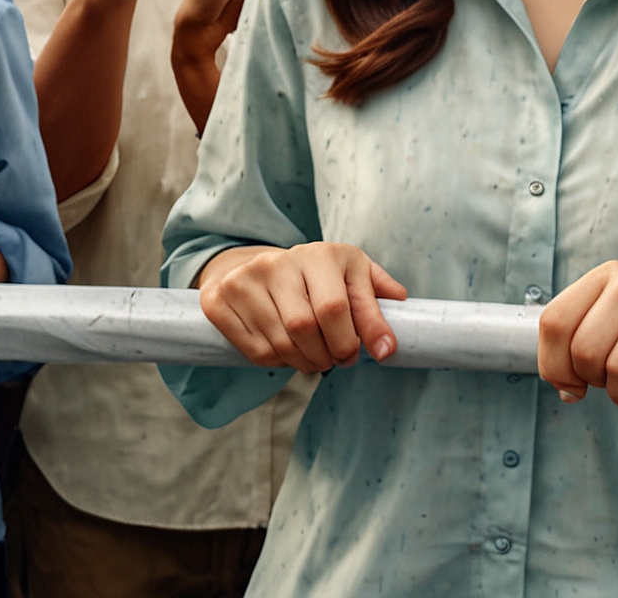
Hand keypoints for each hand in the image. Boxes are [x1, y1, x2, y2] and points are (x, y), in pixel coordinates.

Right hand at [197, 242, 406, 373]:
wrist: (253, 265)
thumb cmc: (314, 275)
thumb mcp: (350, 273)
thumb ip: (375, 292)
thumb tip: (399, 315)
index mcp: (319, 254)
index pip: (338, 306)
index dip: (356, 339)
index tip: (372, 355)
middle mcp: (278, 263)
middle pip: (306, 329)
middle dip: (329, 355)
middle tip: (337, 359)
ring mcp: (244, 281)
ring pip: (281, 344)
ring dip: (305, 363)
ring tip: (314, 357)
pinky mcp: (219, 302)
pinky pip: (255, 351)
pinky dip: (277, 362)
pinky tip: (286, 351)